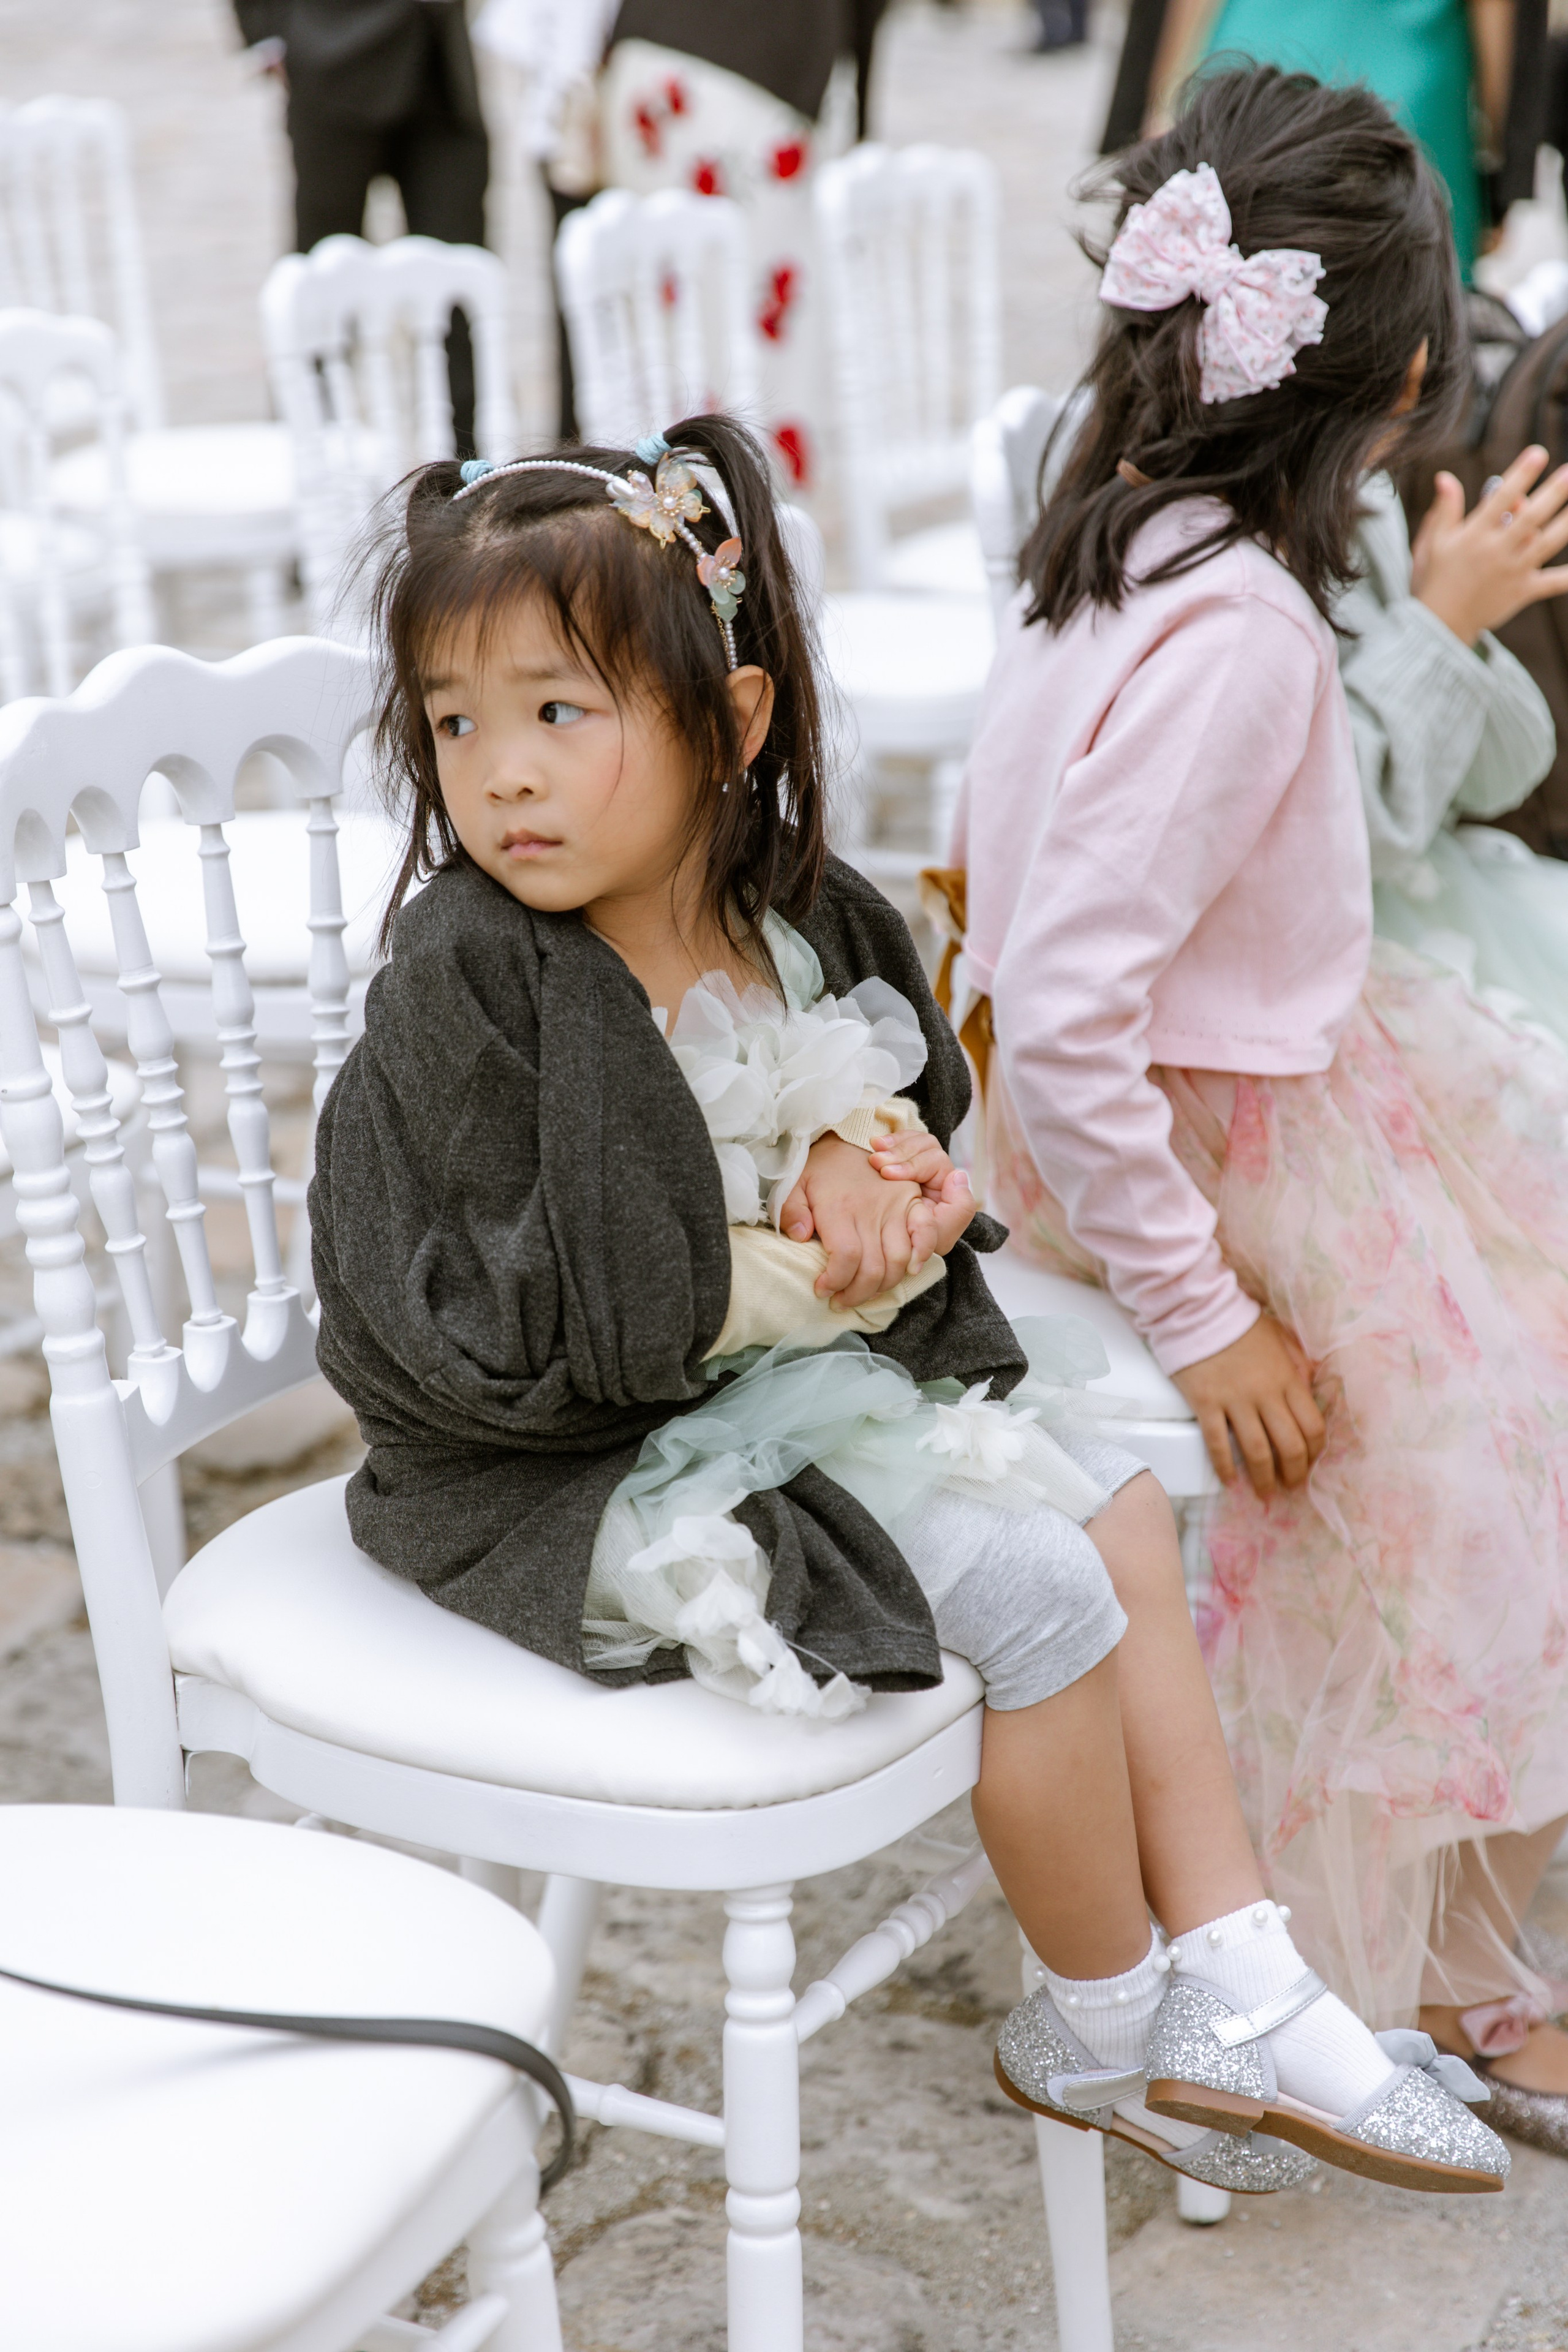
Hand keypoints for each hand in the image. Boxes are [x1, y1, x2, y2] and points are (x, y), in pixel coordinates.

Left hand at [778, 1135, 923, 1309]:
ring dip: (883, 1285)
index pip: (847, 1259)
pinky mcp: (912, 1202)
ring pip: (898, 1260)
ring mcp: (895, 1207)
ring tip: (864, 1292)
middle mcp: (870, 1211)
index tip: (821, 1290)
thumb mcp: (794, 1183)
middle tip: (840, 1300)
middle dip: (857, 1294)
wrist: (851, 1135)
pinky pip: (925, 1232)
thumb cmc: (820, 1166)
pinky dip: (922, 1254)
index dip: (835, 1282)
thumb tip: (800, 1237)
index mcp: (839, 1208)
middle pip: (873, 1268)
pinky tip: (910, 1271)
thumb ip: (791, 1211)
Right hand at [870, 1129, 977, 1265]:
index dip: (913, 1165)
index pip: (936, 1162)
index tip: (887, 1174)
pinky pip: (897, 1138)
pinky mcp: (895, 1159)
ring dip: (893, 1144)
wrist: (878, 1245)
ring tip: (873, 1149)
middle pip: (926, 1145)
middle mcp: (933, 1172)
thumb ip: (958, 1210)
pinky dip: (887, 1139)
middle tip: (875, 1161)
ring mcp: (913, 1163)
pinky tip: (873, 1144)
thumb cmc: (909, 1244)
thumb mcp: (936, 1235)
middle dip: (900, 1152)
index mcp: (945, 1187)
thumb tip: (959, 1175)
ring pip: (912, 1138)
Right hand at [1171, 1314, 1325, 1497]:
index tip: (1309, 1464)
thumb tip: (1311, 1389)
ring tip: (1264, 1494)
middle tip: (1290, 1487)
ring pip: (1257, 1451)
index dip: (1315, 1453)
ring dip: (1263, 1479)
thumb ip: (1299, 1365)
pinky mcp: (1206, 1403)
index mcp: (1288, 1379)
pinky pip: (1217, 1443)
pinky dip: (1225, 1466)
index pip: (1313, 1427)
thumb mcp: (1281, 1338)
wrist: (1198, 1311)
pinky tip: (1229, 1481)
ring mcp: (1235, 1401)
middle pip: (1289, 1446)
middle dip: (1294, 1474)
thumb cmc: (1241, 1324)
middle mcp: (1266, 1394)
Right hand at [1411, 448, 1567, 645]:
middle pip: (1531, 517)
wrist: (1438, 625)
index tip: (1538, 454)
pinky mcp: (1522, 591)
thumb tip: (1445, 477)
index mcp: (1474, 535)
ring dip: (1566, 522)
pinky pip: (1552, 582)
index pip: (1501, 498)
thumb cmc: (1433, 580)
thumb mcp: (1432, 543)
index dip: (1521, 474)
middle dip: (1553, 493)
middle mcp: (1496, 550)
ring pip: (1547, 543)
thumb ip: (1444, 509)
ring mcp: (1512, 571)